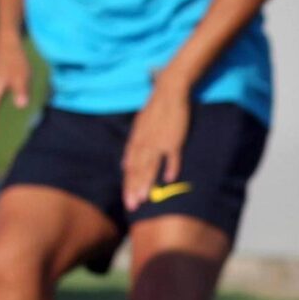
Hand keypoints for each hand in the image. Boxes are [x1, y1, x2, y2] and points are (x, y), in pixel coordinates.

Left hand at [122, 82, 192, 211]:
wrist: (169, 93)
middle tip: (132, 206)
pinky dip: (170, 167)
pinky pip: (172, 156)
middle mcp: (145, 144)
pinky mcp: (174, 140)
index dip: (128, 185)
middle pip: (138, 170)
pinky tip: (169, 180)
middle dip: (134, 189)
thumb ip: (131, 148)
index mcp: (136, 142)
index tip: (127, 201)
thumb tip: (124, 165)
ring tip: (145, 198)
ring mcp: (160, 142)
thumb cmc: (154, 111)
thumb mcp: (138, 128)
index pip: (130, 168)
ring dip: (147, 182)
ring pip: (151, 166)